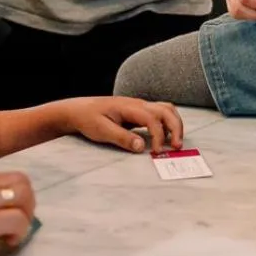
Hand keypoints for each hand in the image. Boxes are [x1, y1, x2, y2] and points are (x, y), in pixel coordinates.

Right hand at [0, 168, 35, 255]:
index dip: (4, 196)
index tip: (0, 212)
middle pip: (17, 178)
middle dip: (25, 198)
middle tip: (20, 217)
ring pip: (23, 192)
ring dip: (27, 212)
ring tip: (18, 229)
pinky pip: (18, 219)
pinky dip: (21, 230)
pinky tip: (10, 241)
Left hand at [63, 96, 183, 153]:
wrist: (78, 110)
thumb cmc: (88, 118)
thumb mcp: (101, 130)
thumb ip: (122, 138)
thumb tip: (141, 147)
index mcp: (129, 107)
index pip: (153, 118)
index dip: (159, 135)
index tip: (157, 152)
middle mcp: (138, 104)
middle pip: (166, 110)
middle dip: (176, 127)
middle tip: (177, 147)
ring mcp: (139, 106)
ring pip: (166, 109)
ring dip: (174, 124)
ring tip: (176, 142)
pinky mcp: (138, 112)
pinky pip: (160, 113)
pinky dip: (168, 123)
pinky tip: (166, 137)